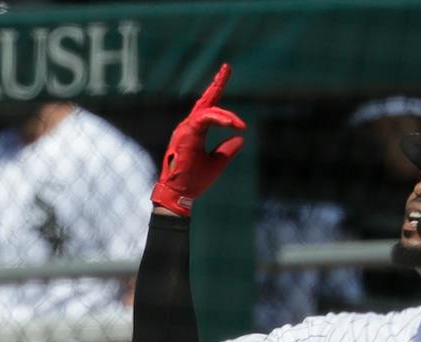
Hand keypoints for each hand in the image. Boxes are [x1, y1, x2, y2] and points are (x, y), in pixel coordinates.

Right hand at [151, 63, 244, 216]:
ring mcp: (186, 128)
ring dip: (225, 115)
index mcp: (195, 131)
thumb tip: (240, 138)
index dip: (220, 101)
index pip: (209, 110)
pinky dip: (219, 118)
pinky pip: (204, 118)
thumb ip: (227, 149)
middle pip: (205, 100)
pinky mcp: (186, 133)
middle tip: (226, 67)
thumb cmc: (194, 180)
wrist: (179, 194)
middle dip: (217, 84)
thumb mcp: (217, 162)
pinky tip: (231, 123)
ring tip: (239, 124)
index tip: (237, 114)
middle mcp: (189, 126)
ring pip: (207, 110)